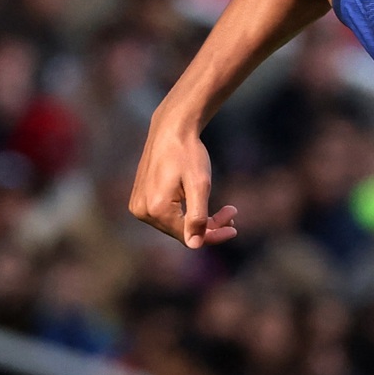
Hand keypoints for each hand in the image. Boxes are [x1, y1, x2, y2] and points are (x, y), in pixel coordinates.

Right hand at [127, 115, 237, 248]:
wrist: (171, 128)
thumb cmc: (187, 153)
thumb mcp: (199, 185)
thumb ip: (197, 217)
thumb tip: (194, 245)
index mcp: (156, 209)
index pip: (189, 236)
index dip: (214, 236)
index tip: (234, 229)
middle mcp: (142, 211)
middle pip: (182, 232)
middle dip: (209, 226)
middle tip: (231, 213)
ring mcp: (139, 206)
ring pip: (176, 225)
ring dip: (200, 220)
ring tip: (224, 210)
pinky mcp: (141, 199)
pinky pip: (168, 215)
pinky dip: (187, 213)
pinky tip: (203, 204)